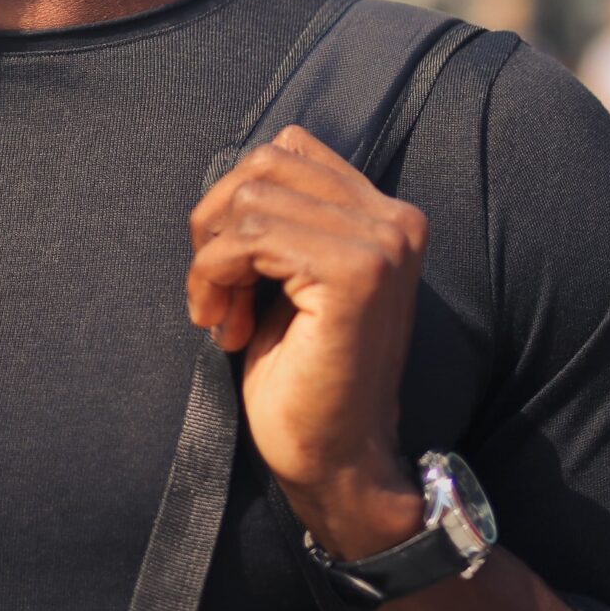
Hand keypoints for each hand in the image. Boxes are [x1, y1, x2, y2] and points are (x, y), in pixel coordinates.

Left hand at [186, 125, 429, 557]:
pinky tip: (224, 326)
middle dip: (217, 223)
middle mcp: (396, 219)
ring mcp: (382, 245)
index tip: (229, 266)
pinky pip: (249, 240)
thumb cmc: (305, 373)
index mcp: (386, 213)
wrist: (337, 461)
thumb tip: (235, 172)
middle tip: (216, 292)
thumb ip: (286, 216)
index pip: (287, 149)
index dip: (237, 202)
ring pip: (251, 200)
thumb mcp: (293, 273)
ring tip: (223, 314)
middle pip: (264, 163)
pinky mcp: (357, 275)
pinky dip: (213, 278)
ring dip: (212, 259)